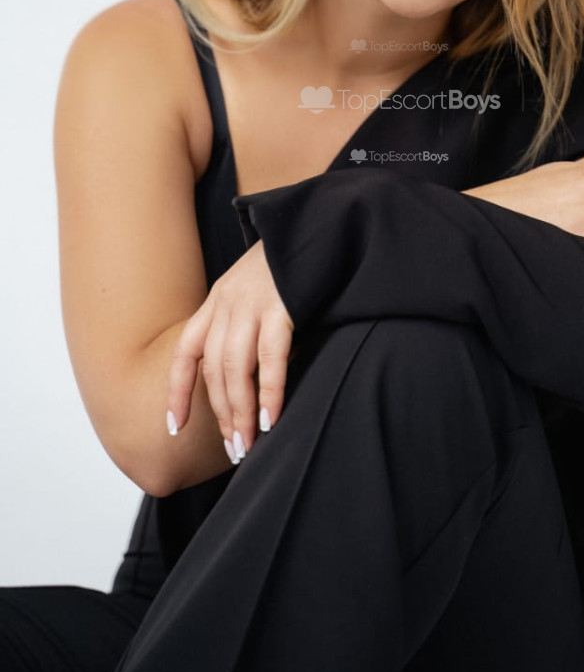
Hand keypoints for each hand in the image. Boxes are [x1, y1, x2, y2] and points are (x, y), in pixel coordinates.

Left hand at [166, 241, 294, 464]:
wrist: (321, 223)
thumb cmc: (296, 263)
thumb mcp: (260, 289)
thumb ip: (251, 324)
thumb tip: (254, 374)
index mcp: (219, 299)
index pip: (185, 352)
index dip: (178, 391)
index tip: (174, 427)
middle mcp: (228, 301)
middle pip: (214, 368)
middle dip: (221, 413)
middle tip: (234, 449)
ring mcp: (253, 302)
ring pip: (236, 368)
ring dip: (240, 412)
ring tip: (248, 443)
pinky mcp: (282, 304)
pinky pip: (271, 357)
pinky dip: (269, 392)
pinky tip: (270, 418)